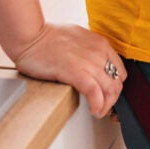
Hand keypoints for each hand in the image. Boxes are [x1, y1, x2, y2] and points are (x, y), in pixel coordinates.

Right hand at [12, 23, 126, 118]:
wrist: (30, 36)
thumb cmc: (47, 37)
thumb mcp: (78, 38)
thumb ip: (89, 50)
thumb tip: (93, 65)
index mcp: (100, 43)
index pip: (119, 70)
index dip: (115, 86)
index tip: (107, 94)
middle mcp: (98, 52)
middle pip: (117, 82)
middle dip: (112, 99)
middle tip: (103, 107)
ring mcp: (88, 62)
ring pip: (109, 89)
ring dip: (106, 106)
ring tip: (97, 112)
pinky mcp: (75, 72)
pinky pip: (95, 93)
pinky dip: (97, 105)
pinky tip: (93, 110)